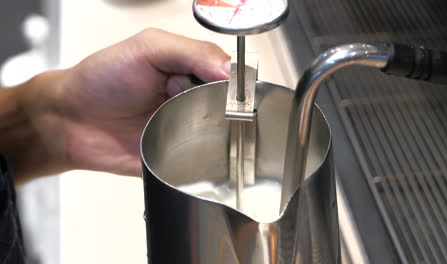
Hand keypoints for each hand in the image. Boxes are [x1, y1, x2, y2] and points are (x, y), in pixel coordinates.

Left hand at [16, 29, 229, 179]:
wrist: (71, 122)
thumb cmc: (100, 80)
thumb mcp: (147, 48)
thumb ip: (191, 51)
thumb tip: (229, 69)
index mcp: (190, 68)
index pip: (230, 74)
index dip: (238, 83)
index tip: (237, 93)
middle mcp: (192, 99)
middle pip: (232, 107)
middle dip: (232, 111)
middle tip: (220, 112)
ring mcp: (186, 129)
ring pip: (223, 135)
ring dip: (221, 135)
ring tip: (204, 130)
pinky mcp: (179, 157)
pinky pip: (204, 160)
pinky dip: (208, 158)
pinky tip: (201, 151)